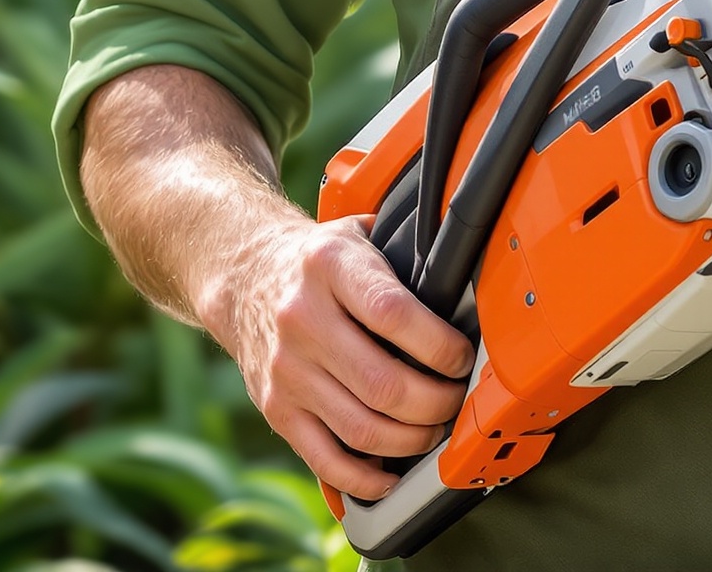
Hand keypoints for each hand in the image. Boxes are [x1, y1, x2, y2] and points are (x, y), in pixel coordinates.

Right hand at [209, 211, 473, 501]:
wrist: (245, 276)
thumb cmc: (320, 260)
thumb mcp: (357, 233)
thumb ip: (403, 254)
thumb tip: (466, 285)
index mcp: (330, 265)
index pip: (393, 314)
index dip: (439, 345)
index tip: (462, 356)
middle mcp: (302, 318)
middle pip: (383, 384)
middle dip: (436, 402)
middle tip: (458, 397)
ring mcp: (286, 369)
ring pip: (361, 428)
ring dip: (411, 440)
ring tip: (435, 428)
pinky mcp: (276, 409)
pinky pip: (324, 458)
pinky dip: (364, 478)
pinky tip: (391, 474)